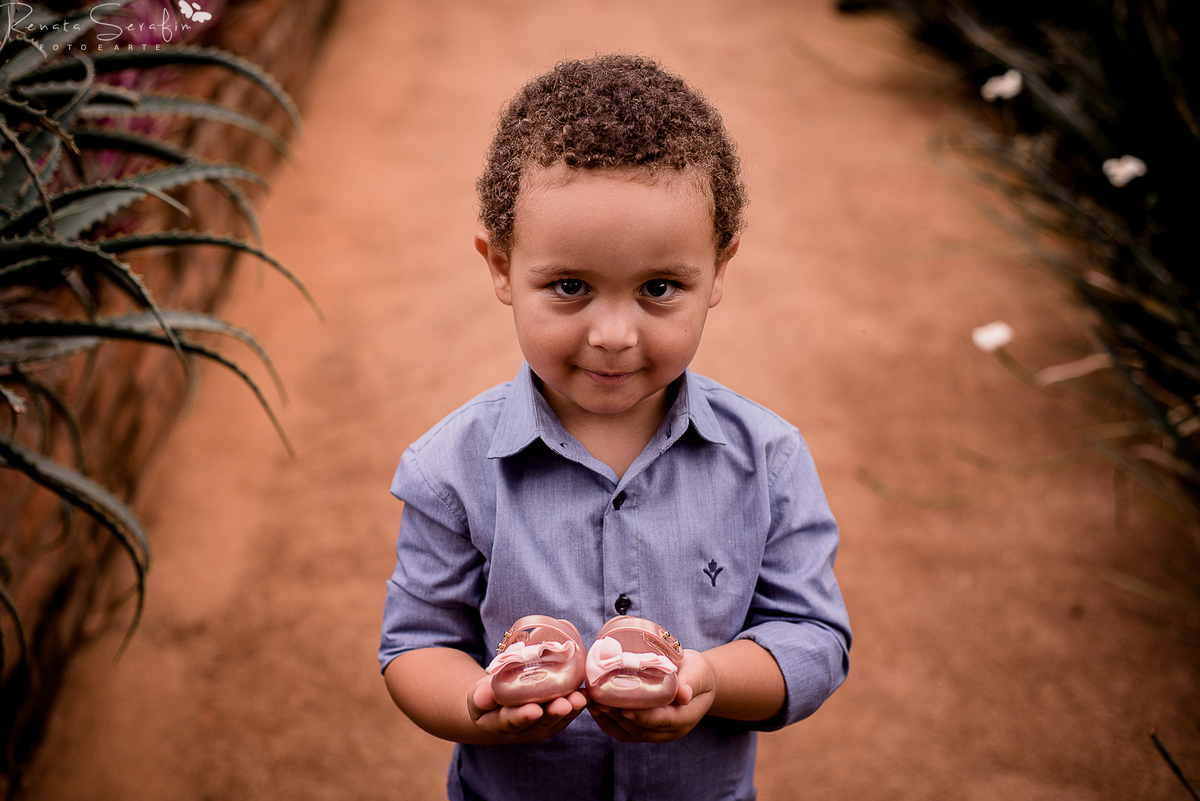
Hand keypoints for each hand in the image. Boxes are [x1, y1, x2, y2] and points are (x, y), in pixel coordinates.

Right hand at [467, 675, 587, 743]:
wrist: (496, 710)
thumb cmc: (486, 700)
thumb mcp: (477, 697)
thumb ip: (480, 696)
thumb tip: (483, 693)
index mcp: (500, 724)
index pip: (511, 721)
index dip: (523, 716)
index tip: (534, 710)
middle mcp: (524, 729)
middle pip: (541, 722)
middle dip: (553, 713)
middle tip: (564, 704)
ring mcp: (542, 726)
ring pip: (558, 719)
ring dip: (571, 708)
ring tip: (580, 698)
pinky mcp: (555, 719)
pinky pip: (568, 712)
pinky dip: (578, 703)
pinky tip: (588, 693)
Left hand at [587, 649, 716, 742]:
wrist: (695, 680)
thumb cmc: (697, 672)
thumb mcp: (700, 671)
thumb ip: (693, 681)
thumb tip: (683, 694)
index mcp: (685, 717)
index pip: (663, 721)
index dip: (643, 716)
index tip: (625, 708)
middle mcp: (670, 730)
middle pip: (641, 730)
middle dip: (618, 718)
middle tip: (599, 701)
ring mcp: (655, 732)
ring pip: (629, 733)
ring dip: (608, 720)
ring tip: (592, 703)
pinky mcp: (642, 728)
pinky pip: (623, 731)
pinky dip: (607, 722)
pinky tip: (594, 707)